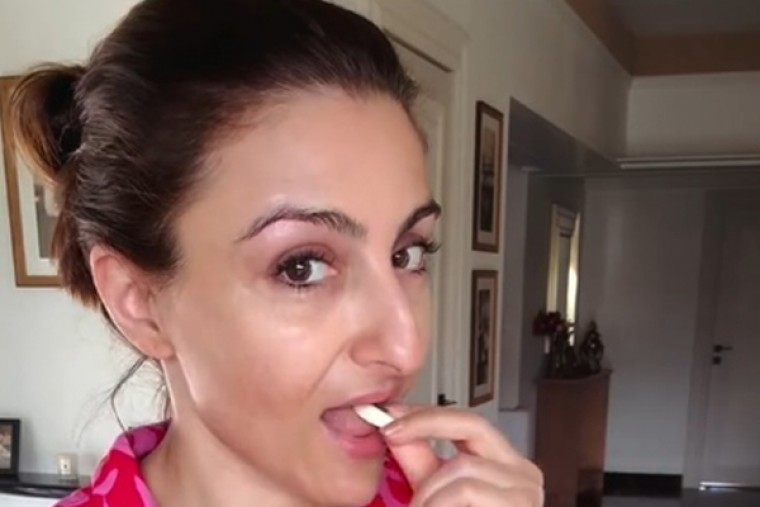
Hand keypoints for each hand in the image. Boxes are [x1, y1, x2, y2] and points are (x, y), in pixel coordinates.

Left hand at [383, 407, 543, 506]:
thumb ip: (419, 461)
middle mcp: (523, 473)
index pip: (467, 421)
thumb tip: (394, 426)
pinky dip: (438, 503)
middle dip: (425, 424)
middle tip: (390, 433)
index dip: (427, 413)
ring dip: (427, 490)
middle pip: (472, 424)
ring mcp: (526, 493)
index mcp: (505, 465)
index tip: (391, 413)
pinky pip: (466, 491)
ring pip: (462, 467)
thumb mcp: (435, 496)